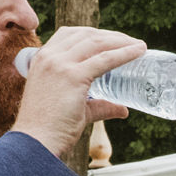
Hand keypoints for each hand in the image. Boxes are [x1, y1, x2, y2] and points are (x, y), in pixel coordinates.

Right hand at [11, 27, 143, 157]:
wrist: (36, 142)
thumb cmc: (52, 128)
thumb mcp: (77, 108)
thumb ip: (100, 106)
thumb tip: (123, 110)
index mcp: (43, 59)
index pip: (70, 35)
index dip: (94, 34)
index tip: (115, 40)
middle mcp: (50, 56)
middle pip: (85, 35)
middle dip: (112, 36)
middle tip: (133, 42)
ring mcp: (60, 64)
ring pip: (96, 43)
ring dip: (121, 41)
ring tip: (140, 46)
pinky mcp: (73, 77)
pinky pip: (105, 59)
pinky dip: (125, 53)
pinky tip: (139, 51)